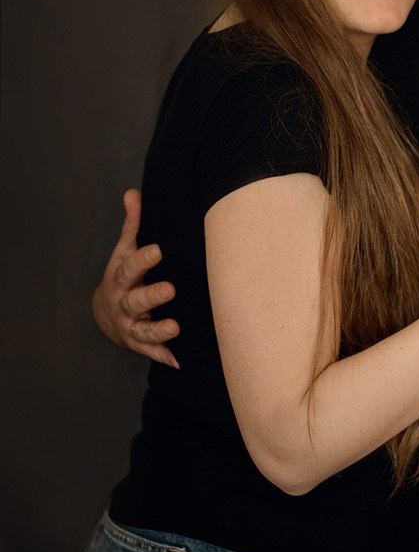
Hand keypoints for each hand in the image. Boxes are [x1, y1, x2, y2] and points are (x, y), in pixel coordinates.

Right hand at [91, 189, 180, 366]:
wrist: (106, 314)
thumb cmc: (123, 276)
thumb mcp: (124, 252)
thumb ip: (132, 225)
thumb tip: (134, 192)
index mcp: (120, 277)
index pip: (130, 267)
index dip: (143, 259)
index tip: (158, 250)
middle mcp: (123, 303)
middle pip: (135, 300)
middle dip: (152, 295)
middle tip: (170, 289)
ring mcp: (130, 326)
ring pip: (143, 330)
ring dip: (159, 331)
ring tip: (176, 327)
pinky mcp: (139, 344)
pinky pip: (151, 352)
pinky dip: (164, 356)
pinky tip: (179, 360)